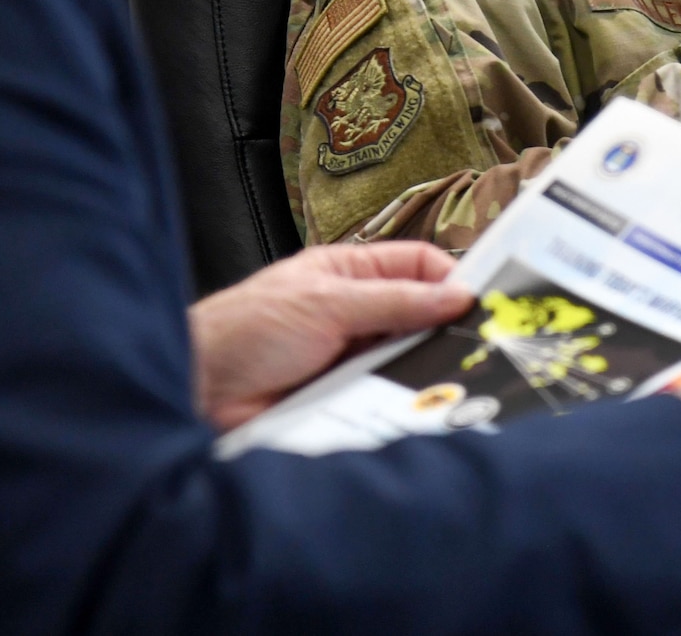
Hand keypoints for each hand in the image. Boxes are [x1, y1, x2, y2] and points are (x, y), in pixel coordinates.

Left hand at [188, 243, 472, 430]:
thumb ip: (394, 301)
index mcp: (350, 273)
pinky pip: (388, 403)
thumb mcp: (326, 303)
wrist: (196, 391)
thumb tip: (458, 295)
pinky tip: (421, 414)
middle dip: (447, 332)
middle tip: (484, 350)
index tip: (484, 303)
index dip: (451, 278)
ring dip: (427, 375)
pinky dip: (404, 408)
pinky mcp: (346, 403)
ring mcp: (352, 361)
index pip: (418, 265)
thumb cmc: (246, 329)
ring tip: (457, 385)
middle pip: (421, 318)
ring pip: (409, 364)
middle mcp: (355, 315)